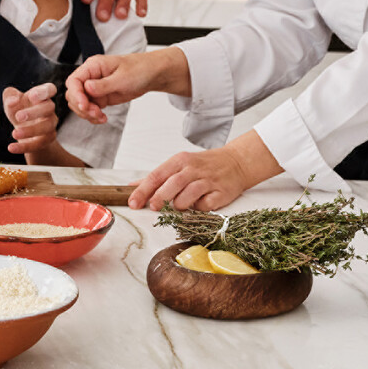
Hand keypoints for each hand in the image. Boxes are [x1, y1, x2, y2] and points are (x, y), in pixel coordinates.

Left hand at [3, 82, 59, 154]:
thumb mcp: (10, 100)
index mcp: (41, 95)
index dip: (43, 92)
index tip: (32, 96)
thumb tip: (13, 101)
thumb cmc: (18, 109)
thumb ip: (10, 96)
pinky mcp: (48, 139)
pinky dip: (25, 147)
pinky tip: (12, 147)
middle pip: (49, 108)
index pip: (49, 89)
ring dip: (31, 131)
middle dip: (34, 112)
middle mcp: (49, 109)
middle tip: (18, 117)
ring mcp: (50, 124)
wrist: (22, 129)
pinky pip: (39, 144)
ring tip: (14, 134)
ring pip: (47, 127)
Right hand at [66, 50, 180, 123]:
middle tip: (96, 113)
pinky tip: (103, 118)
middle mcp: (90, 77)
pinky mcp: (100, 97)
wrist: (151, 75)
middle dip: (82, 107)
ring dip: (87, 114)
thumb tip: (87, 88)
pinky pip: (89, 109)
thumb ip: (103, 84)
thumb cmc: (139, 70)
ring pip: (79, 104)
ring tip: (101, 117)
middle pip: (73, 94)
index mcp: (93, 66)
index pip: (74, 81)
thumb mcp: (122, 78)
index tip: (85, 105)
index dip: (76, 94)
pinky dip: (93, 117)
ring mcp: (94, 88)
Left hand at [127, 132, 280, 210]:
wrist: (236, 162)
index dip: (143, 190)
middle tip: (154, 207)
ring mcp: (208, 181)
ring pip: (189, 195)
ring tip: (180, 206)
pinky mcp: (222, 192)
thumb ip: (157, 177)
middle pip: (173, 184)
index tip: (133, 203)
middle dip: (160, 197)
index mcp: (180, 161)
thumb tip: (131, 186)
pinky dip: (200, 208)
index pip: (157, 175)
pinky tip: (200, 204)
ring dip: (180, 204)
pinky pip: (206, 205)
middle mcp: (193, 169)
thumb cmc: (203, 165)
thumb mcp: (179, 165)